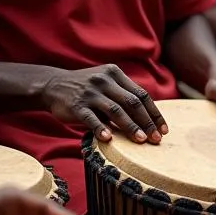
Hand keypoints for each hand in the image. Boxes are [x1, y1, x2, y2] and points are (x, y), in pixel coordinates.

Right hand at [42, 65, 167, 144]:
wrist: (52, 85)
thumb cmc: (87, 89)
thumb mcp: (107, 84)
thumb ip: (125, 95)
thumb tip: (150, 119)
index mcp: (115, 74)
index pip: (141, 94)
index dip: (154, 113)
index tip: (163, 129)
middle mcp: (104, 81)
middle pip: (132, 102)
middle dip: (147, 122)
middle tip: (155, 139)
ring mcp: (89, 93)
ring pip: (115, 110)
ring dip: (130, 126)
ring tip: (140, 140)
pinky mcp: (76, 105)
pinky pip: (91, 118)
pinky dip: (101, 128)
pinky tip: (109, 139)